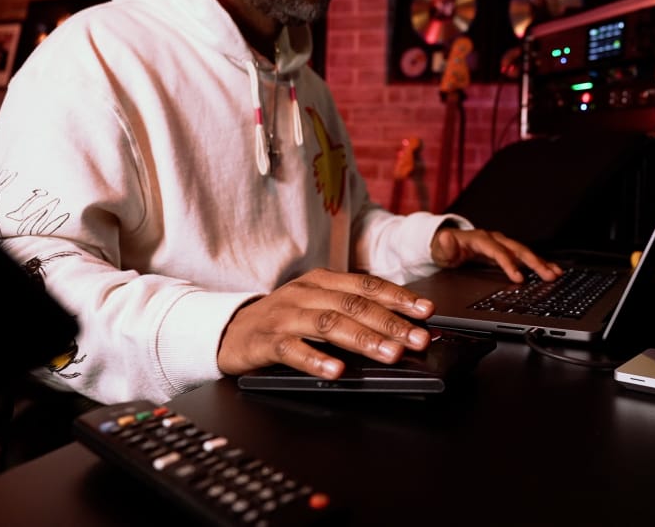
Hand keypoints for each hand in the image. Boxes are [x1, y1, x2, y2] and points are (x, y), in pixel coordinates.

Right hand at [217, 269, 433, 378]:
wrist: (228, 328)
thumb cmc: (282, 319)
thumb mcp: (317, 305)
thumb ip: (351, 310)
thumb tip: (398, 326)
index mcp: (323, 281)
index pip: (367, 285)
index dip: (398, 297)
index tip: (426, 311)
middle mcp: (306, 293)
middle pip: (354, 305)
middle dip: (390, 323)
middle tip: (416, 339)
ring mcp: (285, 316)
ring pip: (329, 324)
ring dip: (363, 340)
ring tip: (389, 354)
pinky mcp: (265, 341)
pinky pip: (293, 349)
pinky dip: (316, 360)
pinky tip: (336, 371)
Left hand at [431, 227, 562, 283]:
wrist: (447, 243)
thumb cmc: (444, 248)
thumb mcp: (440, 248)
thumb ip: (444, 246)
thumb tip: (445, 238)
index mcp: (480, 239)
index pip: (497, 251)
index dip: (509, 264)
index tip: (519, 277)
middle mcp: (494, 239)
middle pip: (517, 250)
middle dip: (534, 263)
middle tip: (548, 275)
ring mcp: (501, 244)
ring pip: (524, 253)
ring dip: (541, 263)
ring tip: (556, 273)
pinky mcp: (505, 251)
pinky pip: (523, 257)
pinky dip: (537, 264)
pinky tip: (550, 271)